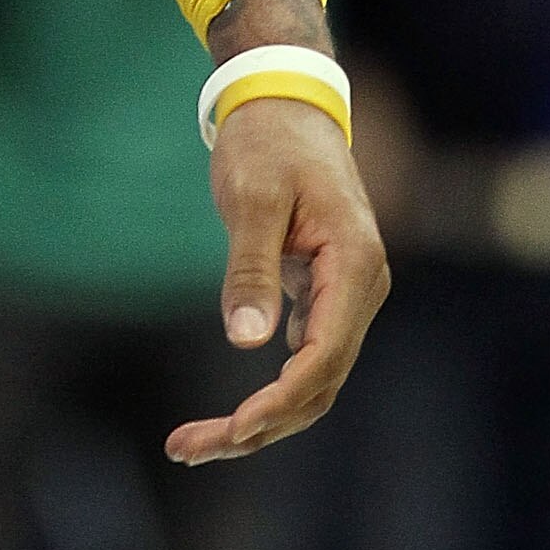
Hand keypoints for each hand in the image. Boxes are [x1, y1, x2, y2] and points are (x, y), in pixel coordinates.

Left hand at [167, 98, 388, 465]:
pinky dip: (268, 390)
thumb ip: (251, 268)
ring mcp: (345, 295)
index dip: (277, 404)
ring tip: (193, 442)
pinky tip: (226, 416)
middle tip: (188, 448)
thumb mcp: (253, 198)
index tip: (229, 430)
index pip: (322, 362)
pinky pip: (304, 357)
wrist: (284, 100)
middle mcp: (361, 291)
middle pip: (318, 386)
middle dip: (259, 426)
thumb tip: (248, 343)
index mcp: (354, 270)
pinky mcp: (323, 294)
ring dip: (261, 418)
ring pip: (311, 378)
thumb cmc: (268, 142)